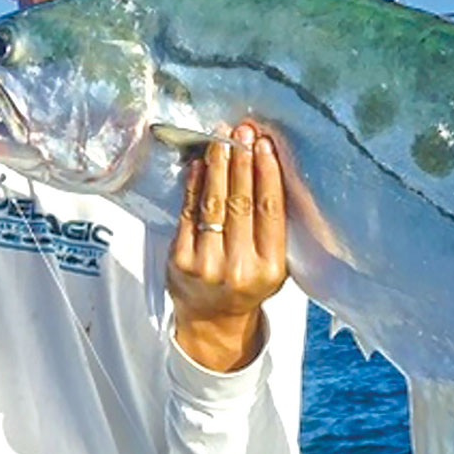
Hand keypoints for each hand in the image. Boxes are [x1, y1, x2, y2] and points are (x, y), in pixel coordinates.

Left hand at [167, 122, 287, 371]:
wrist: (212, 320)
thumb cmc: (247, 284)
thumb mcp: (272, 265)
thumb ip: (271, 229)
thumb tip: (266, 169)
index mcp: (270, 269)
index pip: (270, 212)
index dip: (267, 175)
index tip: (264, 147)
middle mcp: (239, 268)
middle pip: (241, 203)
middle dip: (242, 162)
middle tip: (243, 133)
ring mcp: (207, 264)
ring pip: (214, 204)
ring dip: (218, 166)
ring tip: (222, 139)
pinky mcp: (180, 259)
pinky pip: (189, 212)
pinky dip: (195, 184)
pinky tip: (201, 164)